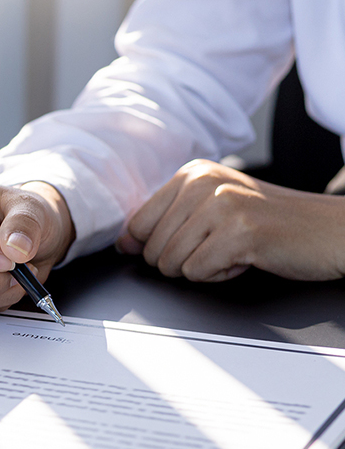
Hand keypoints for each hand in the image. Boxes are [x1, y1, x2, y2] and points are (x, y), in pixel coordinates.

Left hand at [116, 159, 344, 281]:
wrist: (330, 230)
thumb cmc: (271, 222)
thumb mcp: (214, 207)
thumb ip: (168, 219)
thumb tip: (124, 242)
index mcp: (192, 172)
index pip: (136, 223)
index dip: (153, 246)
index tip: (188, 242)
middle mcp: (202, 182)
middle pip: (152, 248)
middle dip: (183, 260)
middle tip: (221, 246)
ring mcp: (220, 205)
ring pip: (171, 263)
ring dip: (203, 268)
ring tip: (234, 249)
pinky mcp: (238, 232)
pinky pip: (197, 273)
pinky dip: (220, 275)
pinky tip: (246, 257)